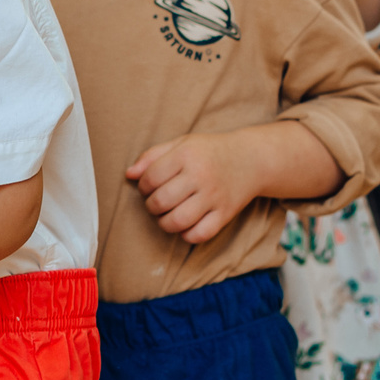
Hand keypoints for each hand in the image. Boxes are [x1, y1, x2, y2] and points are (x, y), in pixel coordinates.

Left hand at [126, 132, 261, 243]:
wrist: (251, 159)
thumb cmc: (209, 152)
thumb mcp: (181, 144)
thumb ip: (152, 156)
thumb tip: (128, 175)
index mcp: (187, 155)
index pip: (150, 178)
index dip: (143, 186)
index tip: (149, 186)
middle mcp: (201, 176)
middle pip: (161, 201)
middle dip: (151, 206)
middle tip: (157, 202)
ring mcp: (214, 196)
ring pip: (178, 221)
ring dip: (164, 223)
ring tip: (167, 215)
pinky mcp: (225, 214)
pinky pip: (200, 234)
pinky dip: (187, 235)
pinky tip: (185, 225)